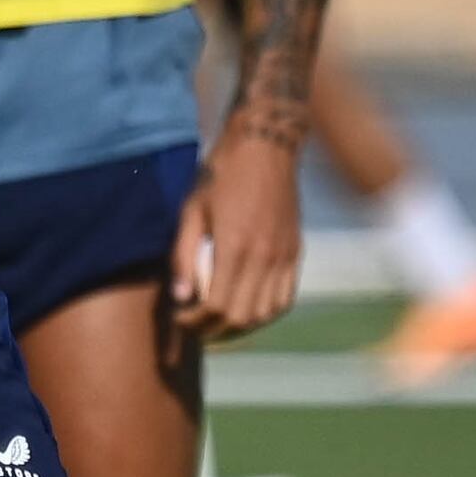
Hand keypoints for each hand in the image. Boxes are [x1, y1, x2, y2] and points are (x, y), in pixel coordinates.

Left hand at [163, 128, 302, 351]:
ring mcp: (284, 255)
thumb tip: (181, 297)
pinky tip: (248, 309)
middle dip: (213, 330)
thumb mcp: (192, 210)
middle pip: (242, 317)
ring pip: (266, 314)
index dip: (195, 322)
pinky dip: (266, 313)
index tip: (180, 319)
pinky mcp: (295, 252)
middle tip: (194, 325)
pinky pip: (286, 298)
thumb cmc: (221, 174)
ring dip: (240, 326)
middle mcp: (264, 256)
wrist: (266, 146)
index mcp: (236, 246)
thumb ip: (184, 257)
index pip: (216, 306)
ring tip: (218, 322)